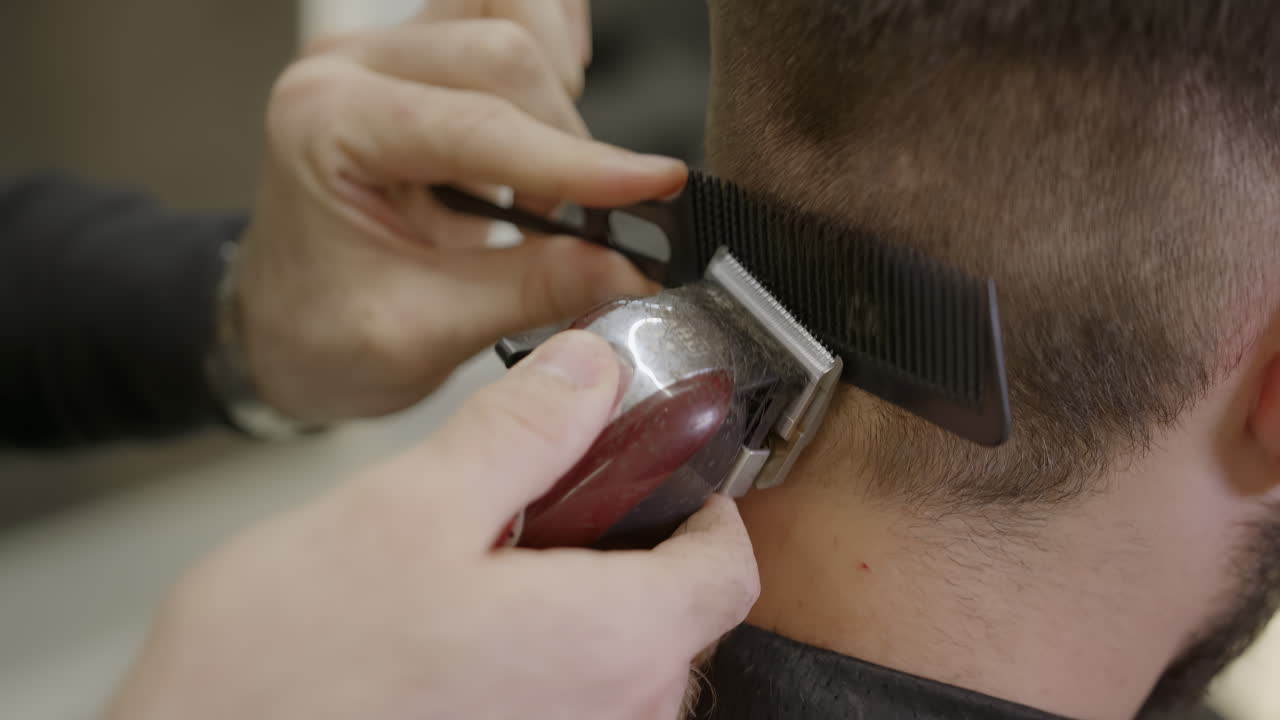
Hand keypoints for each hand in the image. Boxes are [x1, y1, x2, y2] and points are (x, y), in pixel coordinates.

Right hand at [107, 332, 758, 719]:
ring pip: (620, 665)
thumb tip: (591, 373)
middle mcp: (611, 719)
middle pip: (677, 616)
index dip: (701, 502)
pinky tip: (455, 642)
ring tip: (477, 579)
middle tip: (537, 516)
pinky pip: (569, 708)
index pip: (727, 566)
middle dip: (625, 551)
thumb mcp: (410, 507)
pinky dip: (540, 664)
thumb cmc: (289, 672)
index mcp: (608, 644)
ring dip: (575, 610)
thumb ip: (523, 432)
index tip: (655, 470)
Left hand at [239, 1, 684, 422]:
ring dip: (554, 95)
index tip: (653, 187)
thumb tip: (628, 264)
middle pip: (503, 52)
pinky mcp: (422, 61)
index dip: (578, 162)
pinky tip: (544, 115)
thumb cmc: (319, 331)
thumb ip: (532, 289)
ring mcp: (388, 56)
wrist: (281, 328)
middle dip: (565, 143)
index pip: (479, 125)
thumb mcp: (424, 332)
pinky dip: (545, 54)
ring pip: (510, 15)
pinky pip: (502, 12)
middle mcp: (352, 69)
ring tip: (543, 180)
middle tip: (574, 225)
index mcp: (325, 125)